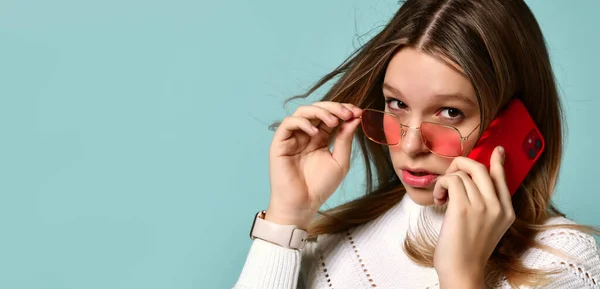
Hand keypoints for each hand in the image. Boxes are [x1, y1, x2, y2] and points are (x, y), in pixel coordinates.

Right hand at [266, 101, 361, 228]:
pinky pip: (288, 123)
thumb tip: (355, 117)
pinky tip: (315, 134)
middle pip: (318, 109)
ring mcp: (293, 137)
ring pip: (303, 111)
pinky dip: (302, 123)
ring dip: (320, 111)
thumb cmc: (320, 186)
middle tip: (348, 112)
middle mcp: (306, 134)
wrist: (302, 205)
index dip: (344, 110)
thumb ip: (345, 139)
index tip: (358, 112)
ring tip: (333, 121)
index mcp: (321, 138)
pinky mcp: (280, 143)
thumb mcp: (340, 161)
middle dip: (334, 107)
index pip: (331, 116)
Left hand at [433, 146, 515, 287]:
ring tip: (441, 196)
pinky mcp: (463, 208)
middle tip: (450, 175)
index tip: (497, 150)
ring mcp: (482, 207)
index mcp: (507, 212)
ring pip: (461, 174)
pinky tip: (438, 199)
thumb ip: (487, 206)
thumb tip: (474, 184)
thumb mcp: (488, 227)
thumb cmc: (469, 250)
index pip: (502, 178)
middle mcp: (497, 207)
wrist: (462, 271)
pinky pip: (451, 180)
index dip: (497, 162)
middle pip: (480, 168)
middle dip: (460, 165)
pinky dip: (440, 185)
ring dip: (446, 181)